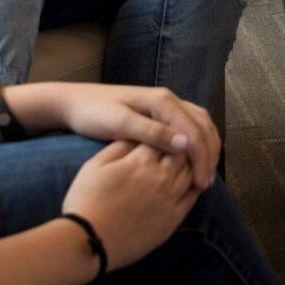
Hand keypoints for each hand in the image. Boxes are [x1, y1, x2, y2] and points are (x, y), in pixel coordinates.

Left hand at [57, 84, 219, 188]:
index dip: (202, 159)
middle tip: (206, 183)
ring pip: (200, 125)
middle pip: (204, 126)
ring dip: (207, 149)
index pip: (194, 131)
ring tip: (204, 176)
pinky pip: (189, 126)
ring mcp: (166, 105)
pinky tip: (192, 162)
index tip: (201, 184)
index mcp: (162, 102)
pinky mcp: (161, 113)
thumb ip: (151, 132)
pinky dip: (197, 144)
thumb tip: (184, 144)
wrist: (75, 103)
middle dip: (209, 155)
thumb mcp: (119, 124)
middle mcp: (169, 100)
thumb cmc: (93, 114)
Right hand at [62, 141, 200, 269]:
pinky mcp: (172, 220)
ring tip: (187, 158)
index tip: (161, 129)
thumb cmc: (85, 202)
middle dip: (180, 145)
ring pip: (191, 172)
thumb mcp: (94, 166)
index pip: (162, 136)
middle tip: (176, 142)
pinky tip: (192, 181)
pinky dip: (195, 185)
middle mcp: (160, 178)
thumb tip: (137, 135)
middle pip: (181, 152)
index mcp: (140, 161)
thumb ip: (119, 147)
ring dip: (191, 163)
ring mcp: (169, 200)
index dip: (162, 131)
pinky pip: (192, 197)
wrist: (88, 242)